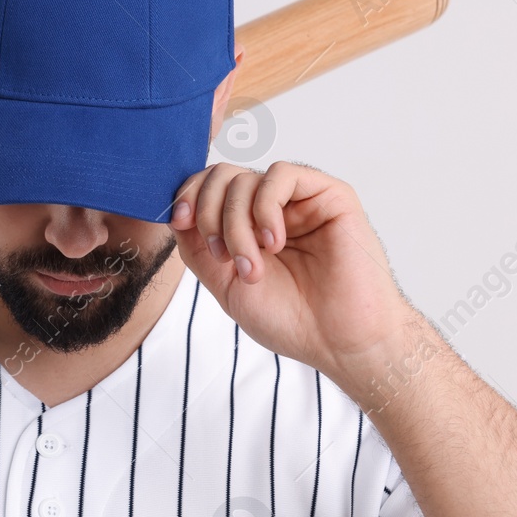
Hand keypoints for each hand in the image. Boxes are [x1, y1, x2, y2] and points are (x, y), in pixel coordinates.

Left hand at [168, 160, 420, 387]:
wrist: (340, 342)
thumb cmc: (293, 321)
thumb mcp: (227, 286)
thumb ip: (199, 250)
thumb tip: (176, 214)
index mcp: (248, 227)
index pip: (208, 188)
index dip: (187, 197)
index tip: (181, 222)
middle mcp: (272, 210)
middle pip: (221, 177)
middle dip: (209, 214)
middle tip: (223, 256)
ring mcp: (300, 201)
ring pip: (245, 179)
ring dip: (236, 225)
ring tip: (255, 266)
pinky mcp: (329, 195)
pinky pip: (281, 174)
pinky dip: (265, 208)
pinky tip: (275, 242)